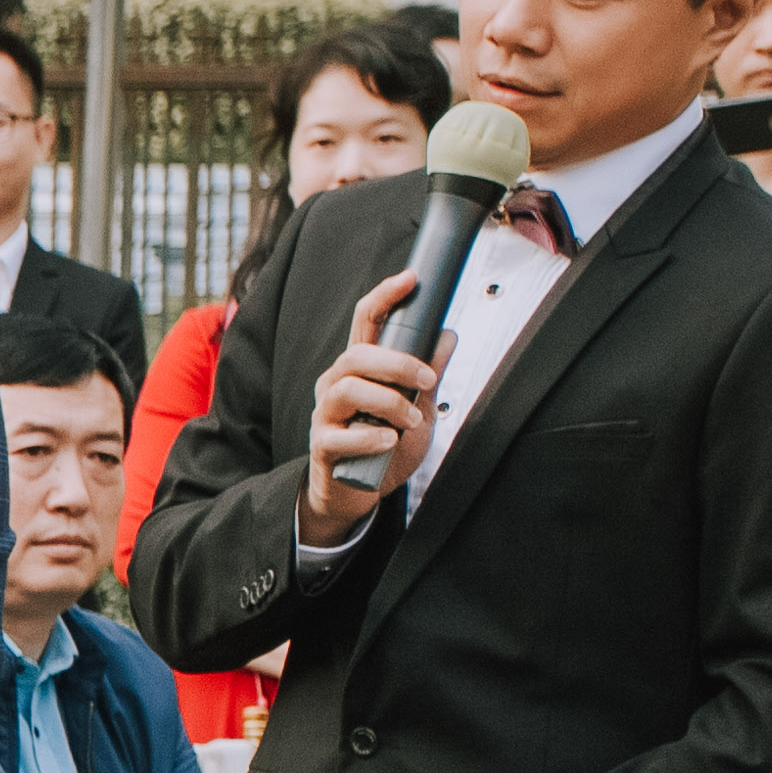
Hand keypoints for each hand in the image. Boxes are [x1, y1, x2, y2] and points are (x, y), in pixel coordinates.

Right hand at [296, 271, 435, 547]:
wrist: (356, 494)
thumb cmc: (382, 447)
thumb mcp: (416, 407)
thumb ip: (427, 374)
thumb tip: (448, 336)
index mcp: (359, 369)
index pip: (366, 321)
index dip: (385, 296)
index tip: (410, 278)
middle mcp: (336, 384)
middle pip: (357, 354)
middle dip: (397, 362)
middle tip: (427, 378)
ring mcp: (326, 415)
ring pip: (348, 388)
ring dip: (389, 401)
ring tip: (411, 419)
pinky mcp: (323, 446)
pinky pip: (341, 435)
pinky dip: (370, 437)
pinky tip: (389, 441)